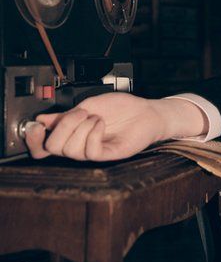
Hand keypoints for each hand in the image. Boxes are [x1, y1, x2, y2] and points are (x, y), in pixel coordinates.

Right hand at [24, 92, 205, 161]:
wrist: (145, 112)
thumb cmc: (120, 108)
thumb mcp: (88, 105)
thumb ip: (65, 115)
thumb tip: (41, 119)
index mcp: (71, 134)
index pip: (43, 146)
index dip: (34, 140)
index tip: (37, 125)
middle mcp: (79, 145)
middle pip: (52, 148)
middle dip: (63, 126)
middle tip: (80, 113)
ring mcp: (92, 152)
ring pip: (70, 149)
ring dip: (81, 126)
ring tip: (96, 117)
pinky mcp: (106, 155)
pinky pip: (89, 151)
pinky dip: (92, 133)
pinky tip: (101, 124)